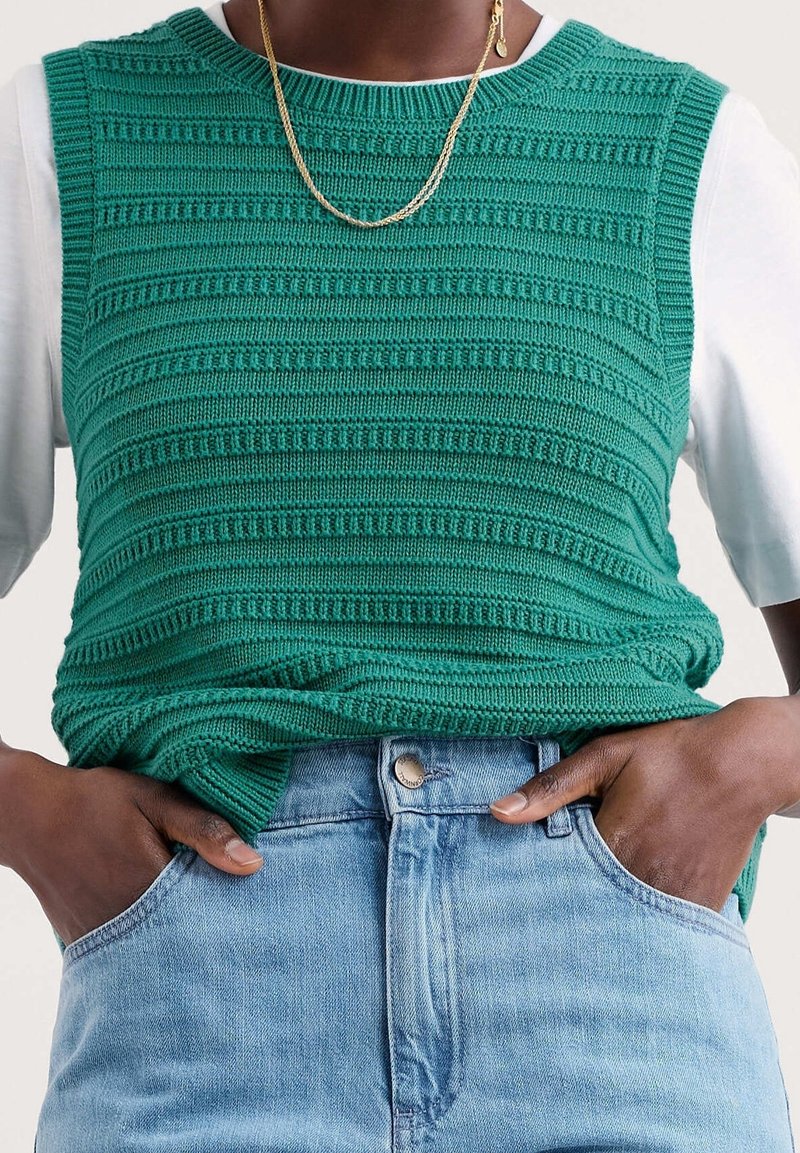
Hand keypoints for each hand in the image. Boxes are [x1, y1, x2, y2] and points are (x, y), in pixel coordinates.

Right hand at [0, 740, 263, 946]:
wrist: (29, 814)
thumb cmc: (97, 800)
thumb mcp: (154, 799)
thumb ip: (204, 829)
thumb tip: (254, 865)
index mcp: (150, 888)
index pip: (210, 918)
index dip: (236, 914)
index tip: (256, 910)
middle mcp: (126, 924)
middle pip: (186, 943)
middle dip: (211, 935)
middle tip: (238, 928)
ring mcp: (103, 939)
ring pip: (157, 954)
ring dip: (180, 941)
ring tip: (200, 925)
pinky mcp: (86, 944)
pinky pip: (129, 954)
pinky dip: (149, 945)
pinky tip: (164, 925)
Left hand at [489, 696, 799, 913]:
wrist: (743, 762)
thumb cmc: (670, 754)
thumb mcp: (605, 757)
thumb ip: (551, 787)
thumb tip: (497, 812)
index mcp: (614, 842)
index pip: (560, 883)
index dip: (541, 886)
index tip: (521, 893)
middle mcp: (644, 878)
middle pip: (591, 909)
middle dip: (570, 909)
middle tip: (544, 916)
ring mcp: (675, 896)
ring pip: (626, 923)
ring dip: (607, 917)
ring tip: (588, 911)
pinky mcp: (700, 904)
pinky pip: (663, 927)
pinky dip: (643, 921)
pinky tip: (627, 907)